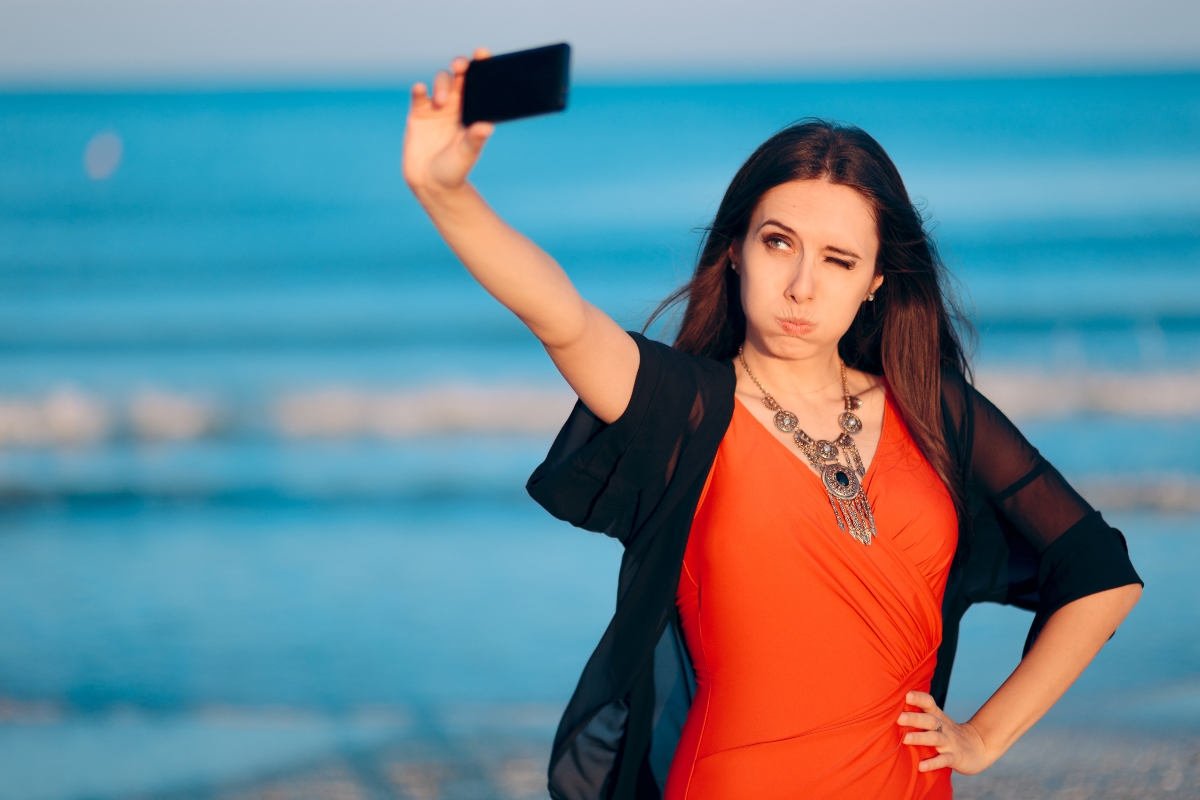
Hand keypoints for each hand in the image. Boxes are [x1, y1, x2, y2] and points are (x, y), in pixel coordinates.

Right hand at [402, 48, 494, 196]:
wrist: (432, 184)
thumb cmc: (455, 170)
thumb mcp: (467, 154)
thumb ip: (475, 139)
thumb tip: (488, 127)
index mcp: (473, 110)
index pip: (478, 83)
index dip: (481, 65)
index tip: (483, 54)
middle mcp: (456, 105)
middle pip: (458, 75)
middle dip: (460, 65)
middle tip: (460, 67)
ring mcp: (436, 108)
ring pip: (440, 82)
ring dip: (442, 86)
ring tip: (442, 103)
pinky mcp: (418, 113)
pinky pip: (419, 95)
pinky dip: (420, 90)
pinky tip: (421, 89)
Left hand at [898, 691, 991, 774]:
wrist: (979, 747)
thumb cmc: (949, 733)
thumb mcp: (938, 721)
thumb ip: (920, 715)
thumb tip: (891, 709)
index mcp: (938, 717)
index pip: (928, 703)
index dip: (918, 698)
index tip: (905, 694)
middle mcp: (944, 727)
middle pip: (929, 720)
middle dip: (914, 718)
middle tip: (898, 718)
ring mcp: (950, 742)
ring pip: (935, 738)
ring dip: (920, 738)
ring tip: (905, 740)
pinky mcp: (956, 757)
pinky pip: (944, 760)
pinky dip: (933, 763)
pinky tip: (921, 766)